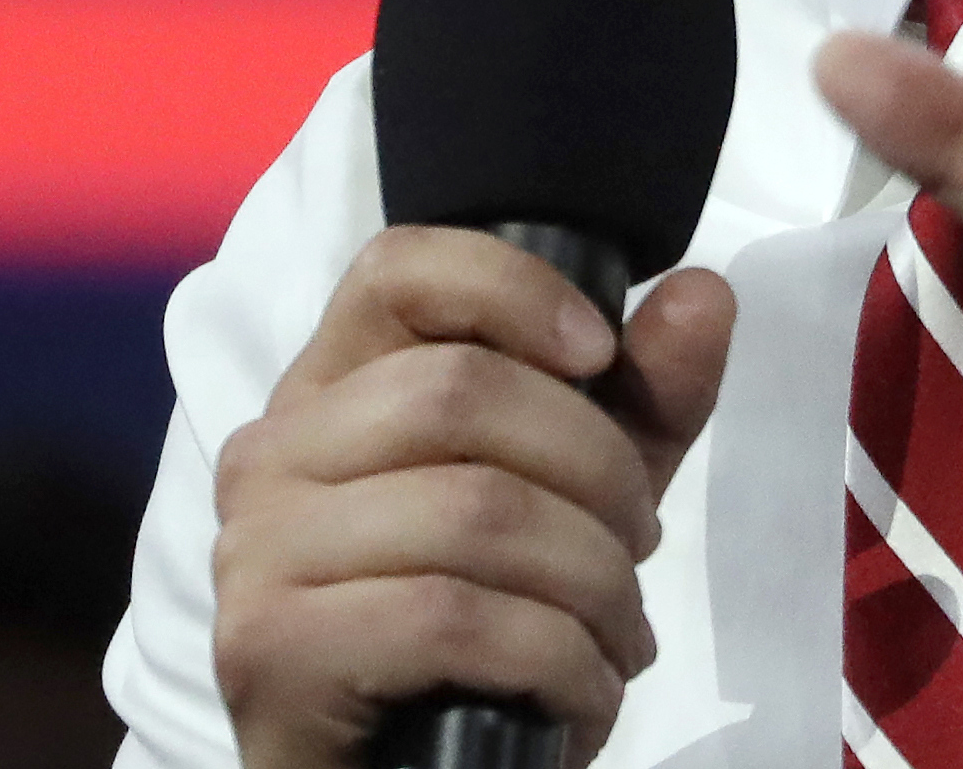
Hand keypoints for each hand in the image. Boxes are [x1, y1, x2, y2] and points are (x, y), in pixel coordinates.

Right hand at [211, 225, 735, 768]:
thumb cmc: (479, 642)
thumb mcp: (578, 501)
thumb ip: (640, 402)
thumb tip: (705, 294)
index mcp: (329, 391)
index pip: (399, 268)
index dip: (514, 289)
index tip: (602, 355)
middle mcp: (272, 453)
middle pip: (461, 392)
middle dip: (596, 471)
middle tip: (637, 546)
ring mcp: (257, 550)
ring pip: (473, 511)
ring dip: (592, 583)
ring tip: (617, 636)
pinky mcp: (271, 648)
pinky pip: (453, 619)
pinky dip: (558, 661)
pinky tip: (580, 694)